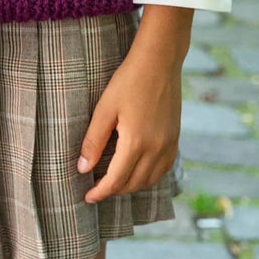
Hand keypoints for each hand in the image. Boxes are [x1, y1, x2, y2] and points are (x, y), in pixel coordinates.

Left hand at [77, 6, 191, 203]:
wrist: (160, 61)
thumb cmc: (129, 80)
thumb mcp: (105, 108)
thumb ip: (94, 141)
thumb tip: (83, 168)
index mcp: (136, 143)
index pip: (116, 180)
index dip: (100, 192)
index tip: (88, 197)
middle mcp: (156, 149)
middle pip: (133, 184)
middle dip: (114, 190)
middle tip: (97, 188)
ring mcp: (169, 145)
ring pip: (150, 180)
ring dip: (131, 186)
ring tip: (114, 181)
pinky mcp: (175, 138)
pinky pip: (163, 169)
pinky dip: (149, 177)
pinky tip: (138, 171)